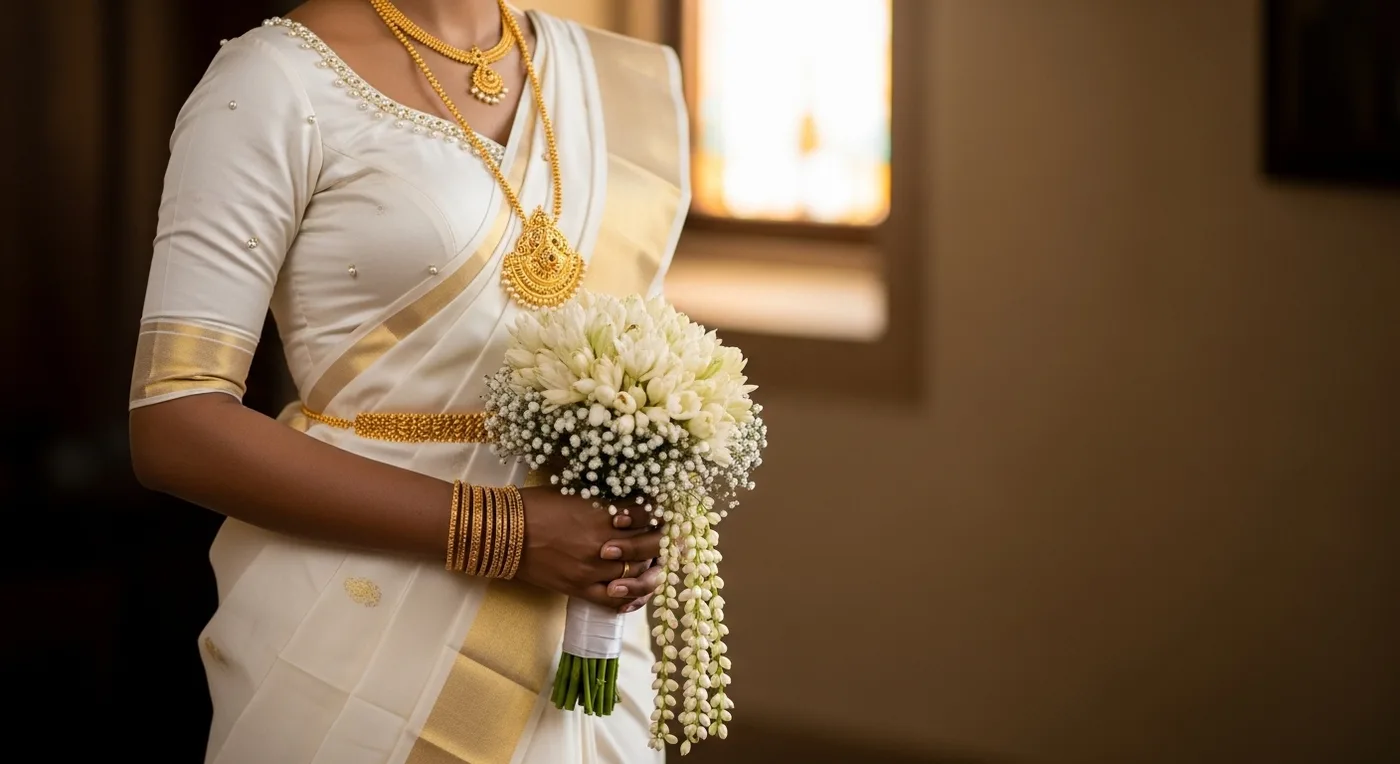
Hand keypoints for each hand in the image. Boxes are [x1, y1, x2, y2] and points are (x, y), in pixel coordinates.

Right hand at [516, 487, 663, 610]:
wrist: (504, 531)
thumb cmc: (536, 505)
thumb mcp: (576, 493)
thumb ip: (606, 502)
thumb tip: (629, 505)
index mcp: (604, 515)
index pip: (648, 515)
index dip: (656, 513)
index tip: (657, 512)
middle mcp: (604, 544)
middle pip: (648, 547)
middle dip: (659, 541)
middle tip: (660, 537)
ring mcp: (592, 570)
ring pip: (636, 575)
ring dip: (646, 569)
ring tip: (647, 563)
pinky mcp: (578, 589)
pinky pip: (613, 601)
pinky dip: (627, 598)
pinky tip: (632, 593)